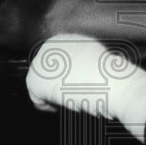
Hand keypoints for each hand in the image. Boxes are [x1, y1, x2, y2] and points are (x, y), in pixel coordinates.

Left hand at [26, 34, 145, 141]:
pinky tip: (64, 102)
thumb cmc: (109, 74)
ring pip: (41, 86)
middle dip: (56, 86)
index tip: (74, 87)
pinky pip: (37, 99)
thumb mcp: (94, 58)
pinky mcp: (35, 80)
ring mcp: (40, 62)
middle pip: (46, 74)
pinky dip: (49, 106)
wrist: (110, 81)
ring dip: (53, 96)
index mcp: (64, 38)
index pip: (55, 63)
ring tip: (72, 97)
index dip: (64, 78)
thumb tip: (75, 75)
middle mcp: (49, 46)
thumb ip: (80, 60)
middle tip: (73, 95)